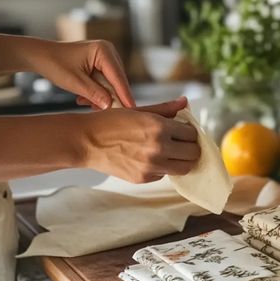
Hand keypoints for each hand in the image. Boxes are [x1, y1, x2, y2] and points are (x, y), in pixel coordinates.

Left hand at [32, 39, 134, 109]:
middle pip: (117, 81)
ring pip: (110, 84)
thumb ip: (94, 94)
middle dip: (109, 97)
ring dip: (100, 96)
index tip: (132, 109)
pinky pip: (104, 83)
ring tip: (84, 101)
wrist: (41, 56)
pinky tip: (83, 98)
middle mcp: (108, 52)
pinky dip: (96, 93)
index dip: (124, 95)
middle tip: (100, 111)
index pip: (117, 77)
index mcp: (103, 50)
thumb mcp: (75, 82)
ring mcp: (105, 58)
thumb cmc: (55, 64)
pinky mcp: (100, 65)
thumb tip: (110, 105)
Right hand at [82, 96, 200, 182]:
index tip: (184, 131)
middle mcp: (158, 147)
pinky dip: (162, 168)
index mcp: (159, 127)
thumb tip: (185, 102)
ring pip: (184, 168)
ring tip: (170, 152)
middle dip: (190, 147)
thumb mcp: (139, 110)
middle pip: (193, 153)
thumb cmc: (111, 122)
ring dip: (181, 160)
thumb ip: (166, 108)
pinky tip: (149, 158)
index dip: (189, 132)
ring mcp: (152, 165)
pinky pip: (164, 175)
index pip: (191, 134)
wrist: (86, 141)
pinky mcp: (144, 178)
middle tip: (181, 143)